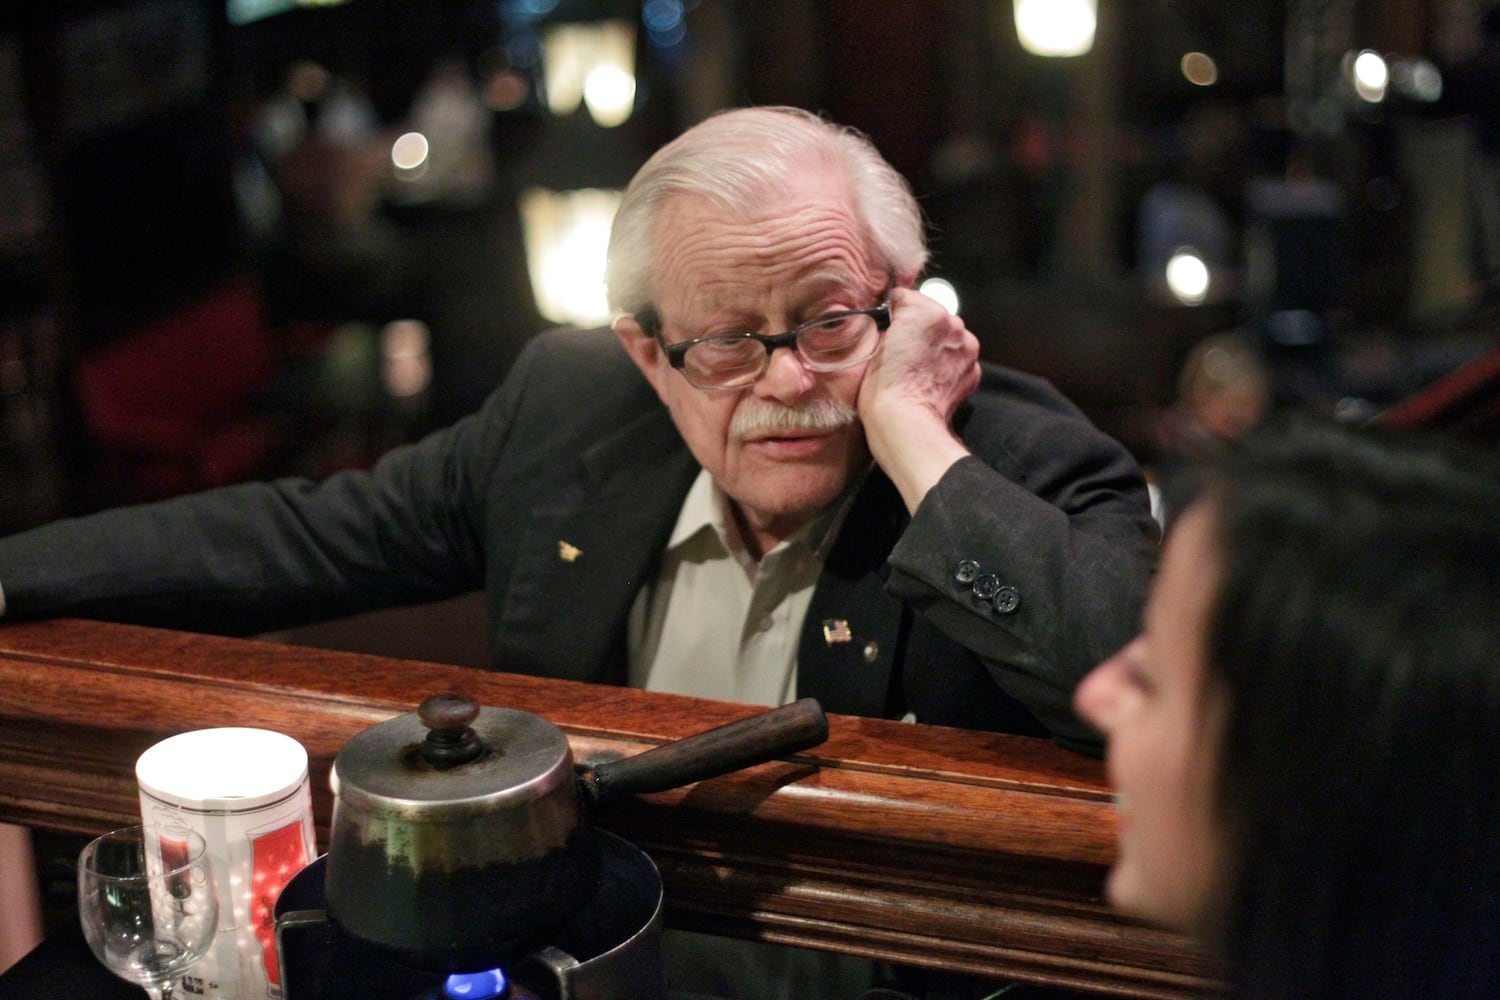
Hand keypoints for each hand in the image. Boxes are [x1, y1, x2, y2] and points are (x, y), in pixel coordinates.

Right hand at [857, 287, 980, 512]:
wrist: (906, 424)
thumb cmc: (883, 387)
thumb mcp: (872, 340)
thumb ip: (891, 318)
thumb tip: (897, 314)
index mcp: (927, 312)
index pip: (906, 298)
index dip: (893, 315)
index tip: (886, 331)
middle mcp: (954, 325)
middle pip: (931, 317)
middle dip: (917, 331)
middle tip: (899, 354)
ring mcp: (967, 349)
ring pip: (947, 338)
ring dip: (934, 347)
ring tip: (914, 369)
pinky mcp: (973, 371)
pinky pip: (958, 359)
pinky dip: (946, 365)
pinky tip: (929, 379)